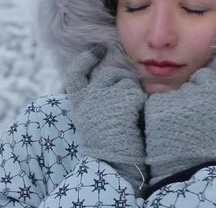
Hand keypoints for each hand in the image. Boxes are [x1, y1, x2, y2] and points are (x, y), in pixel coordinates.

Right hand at [64, 47, 147, 192]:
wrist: (114, 166)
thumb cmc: (107, 149)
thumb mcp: (92, 121)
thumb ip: (94, 100)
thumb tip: (104, 78)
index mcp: (78, 103)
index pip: (76, 73)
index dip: (86, 58)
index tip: (97, 49)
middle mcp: (88, 96)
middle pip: (109, 74)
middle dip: (121, 81)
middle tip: (128, 99)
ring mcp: (105, 94)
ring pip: (125, 81)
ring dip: (132, 94)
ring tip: (130, 118)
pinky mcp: (123, 97)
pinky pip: (137, 92)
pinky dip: (140, 103)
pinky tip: (135, 120)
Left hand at [144, 68, 215, 185]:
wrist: (185, 169)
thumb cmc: (209, 150)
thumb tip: (214, 92)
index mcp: (213, 94)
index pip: (205, 76)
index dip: (202, 87)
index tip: (201, 100)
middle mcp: (192, 90)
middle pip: (186, 87)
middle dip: (186, 99)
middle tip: (186, 119)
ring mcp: (171, 97)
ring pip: (170, 96)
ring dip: (170, 107)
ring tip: (173, 128)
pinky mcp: (154, 106)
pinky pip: (155, 104)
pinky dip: (157, 114)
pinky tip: (162, 130)